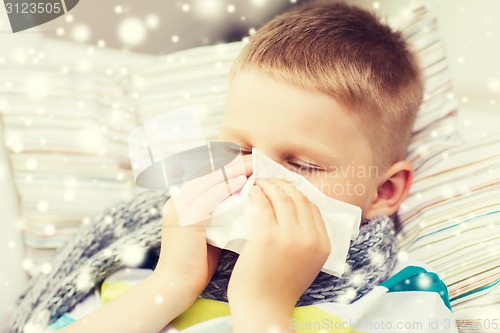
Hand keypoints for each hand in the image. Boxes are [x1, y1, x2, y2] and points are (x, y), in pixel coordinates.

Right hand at [155, 154, 251, 295]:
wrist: (175, 286)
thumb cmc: (195, 264)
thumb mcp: (208, 233)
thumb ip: (220, 217)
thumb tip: (244, 206)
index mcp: (182, 203)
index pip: (206, 176)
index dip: (227, 167)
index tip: (248, 162)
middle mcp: (178, 201)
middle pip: (207, 174)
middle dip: (232, 165)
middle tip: (253, 158)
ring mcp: (180, 209)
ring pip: (209, 181)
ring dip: (232, 171)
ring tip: (252, 165)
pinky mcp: (185, 220)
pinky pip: (208, 198)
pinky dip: (227, 187)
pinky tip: (244, 182)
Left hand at [228, 178, 330, 329]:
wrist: (263, 308)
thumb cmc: (279, 287)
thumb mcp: (306, 263)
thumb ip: (306, 240)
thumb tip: (296, 214)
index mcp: (323, 244)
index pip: (313, 207)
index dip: (298, 192)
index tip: (285, 187)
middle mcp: (310, 238)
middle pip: (299, 197)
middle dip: (283, 184)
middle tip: (270, 180)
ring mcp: (290, 236)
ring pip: (282, 197)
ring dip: (270, 185)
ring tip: (259, 183)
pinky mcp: (268, 236)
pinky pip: (264, 204)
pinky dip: (258, 194)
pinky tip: (252, 192)